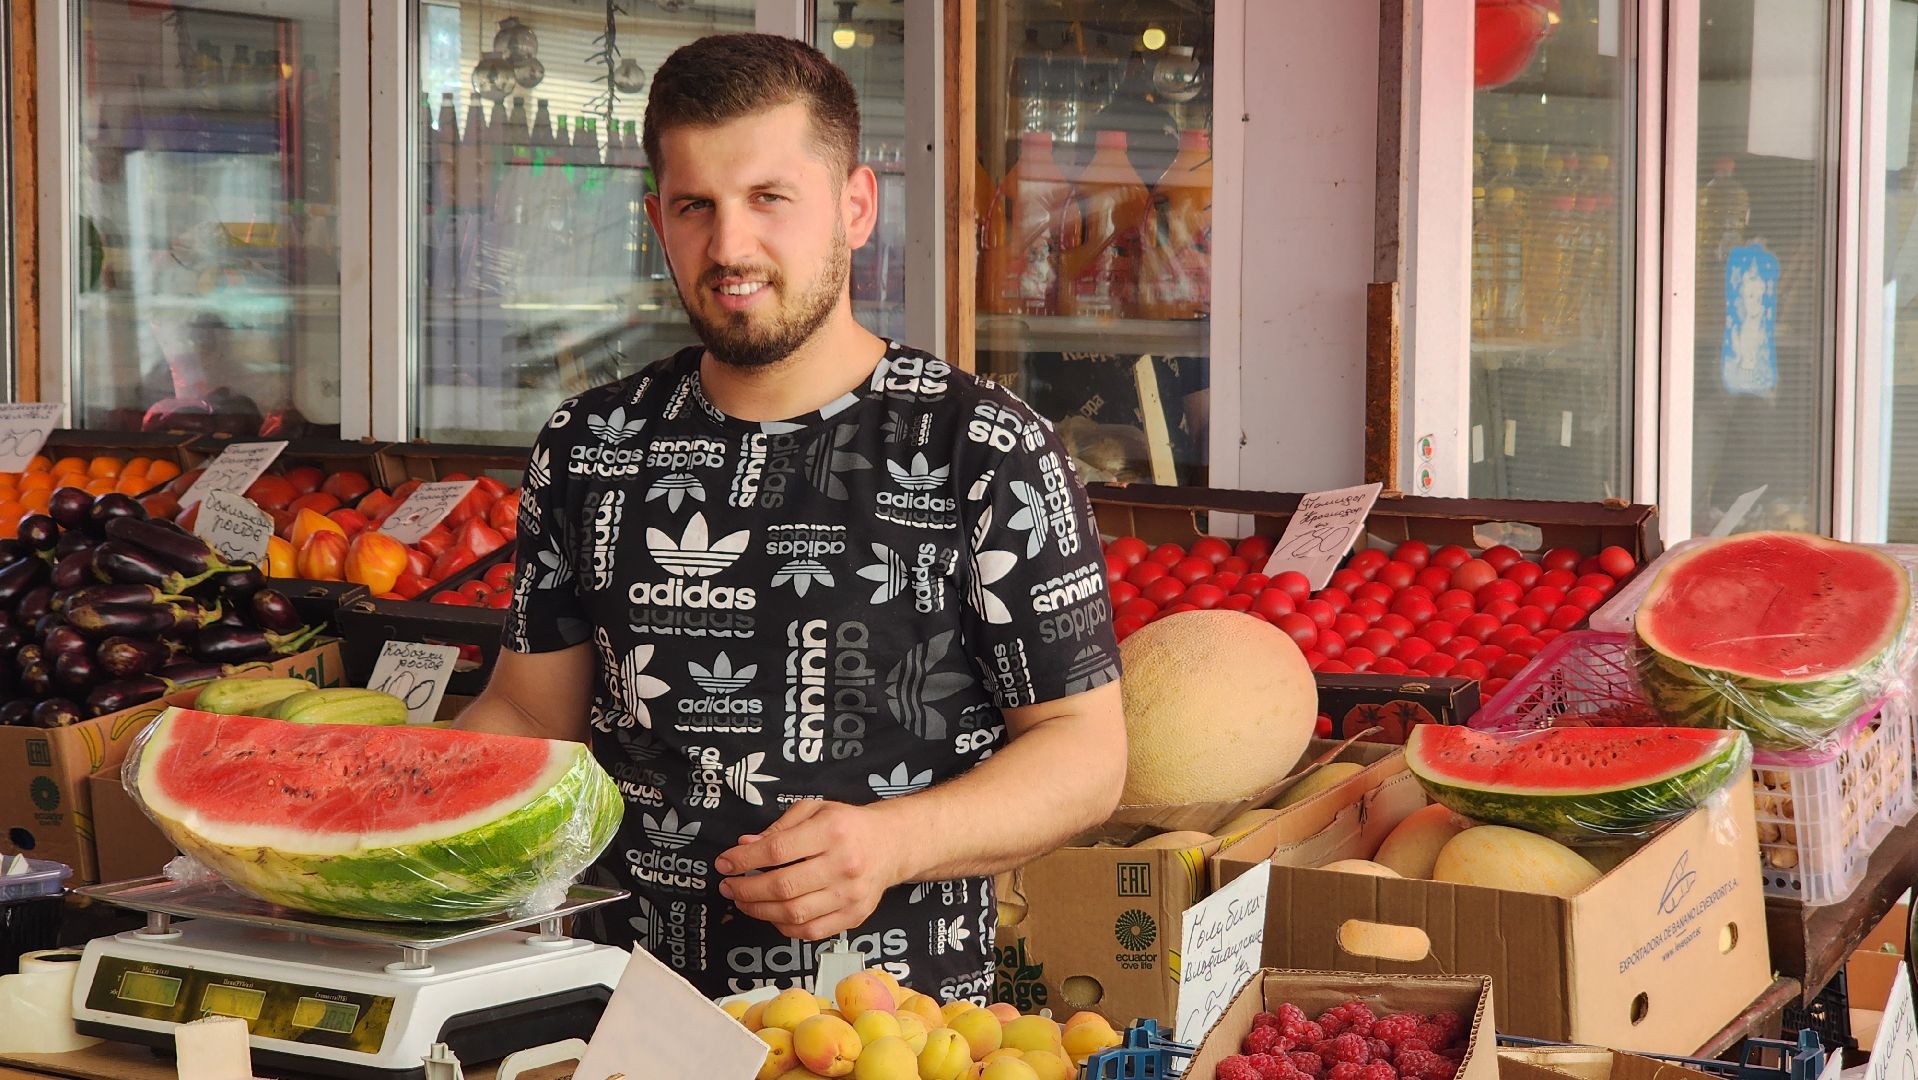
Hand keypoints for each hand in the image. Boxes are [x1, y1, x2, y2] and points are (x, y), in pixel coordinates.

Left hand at [714, 800, 912, 940]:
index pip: (777, 850)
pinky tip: (772, 914)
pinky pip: (811, 931)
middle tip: (728, 886)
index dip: (744, 860)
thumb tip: (744, 846)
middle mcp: (844, 864)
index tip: (724, 863)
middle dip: (745, 889)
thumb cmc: (847, 825)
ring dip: (759, 910)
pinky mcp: (854, 916)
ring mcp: (851, 894)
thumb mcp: (814, 810)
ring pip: (793, 913)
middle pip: (783, 886)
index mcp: (832, 831)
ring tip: (743, 901)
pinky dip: (784, 926)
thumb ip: (778, 828)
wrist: (891, 844)